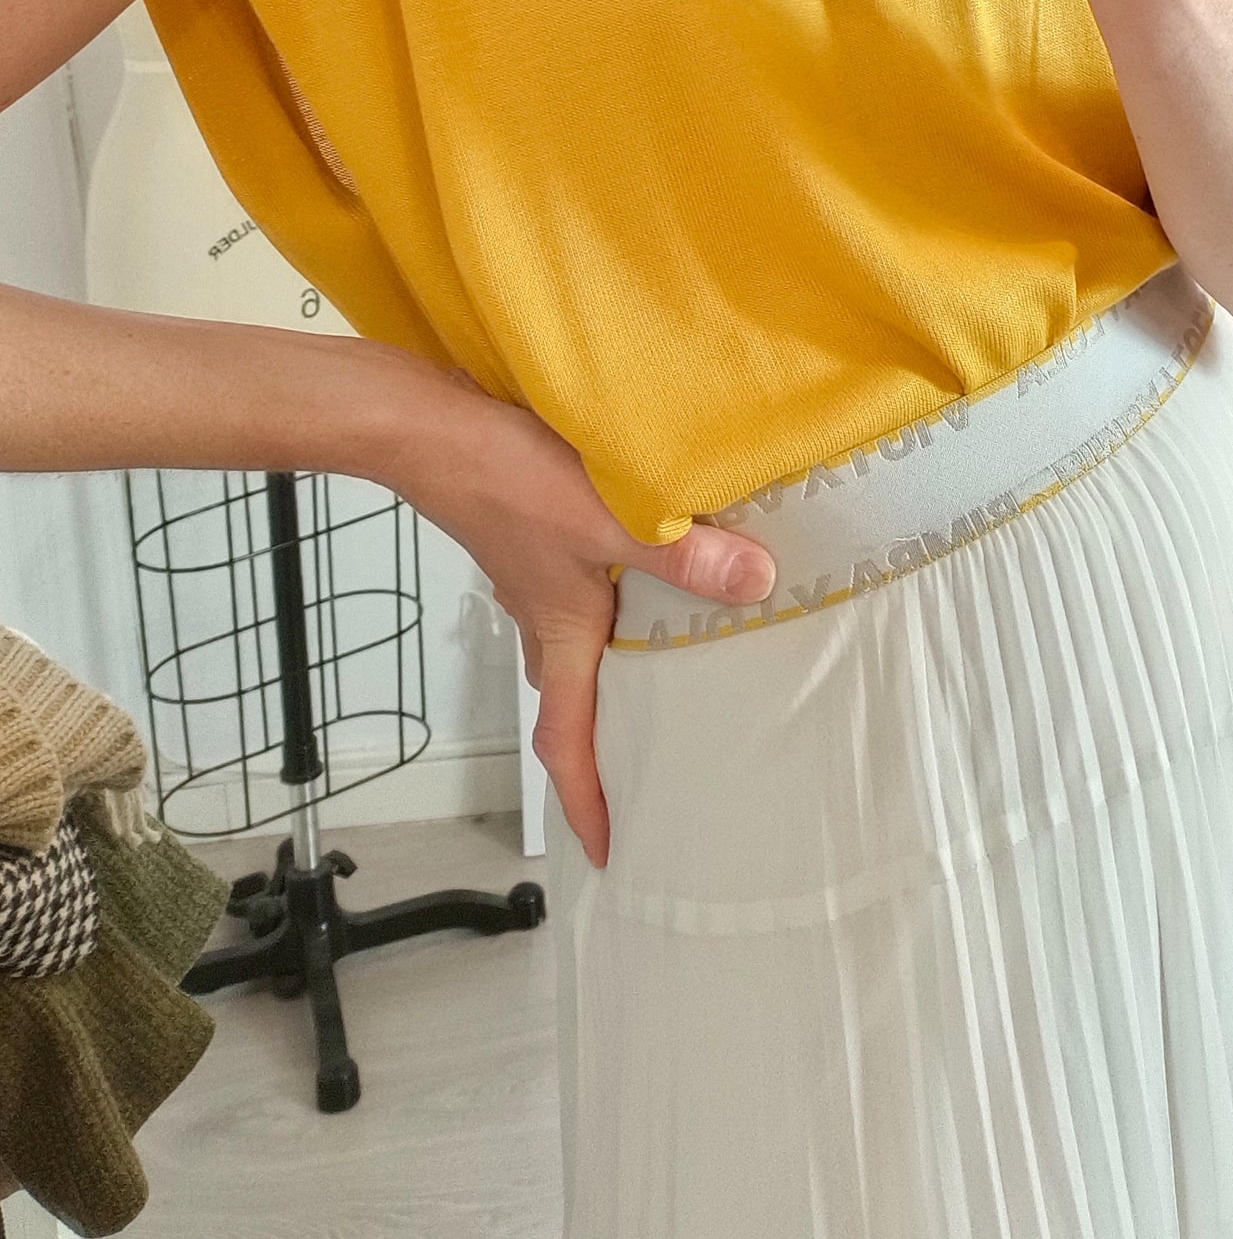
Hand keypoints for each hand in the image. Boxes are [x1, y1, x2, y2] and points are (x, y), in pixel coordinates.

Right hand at [394, 380, 775, 867]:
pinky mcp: (532, 538)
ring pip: (573, 646)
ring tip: (665, 667)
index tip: (608, 848)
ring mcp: (533, 579)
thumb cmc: (506, 481)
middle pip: (570, 699)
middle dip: (602, 739)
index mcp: (559, 638)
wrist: (432, 428)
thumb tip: (757, 585)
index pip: (565, 744)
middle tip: (649, 758)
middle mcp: (542, 620)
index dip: (586, 802)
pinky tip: (641, 569)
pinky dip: (607, 604)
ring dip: (608, 667)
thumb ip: (682, 554)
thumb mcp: (610, 520)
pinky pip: (573, 594)